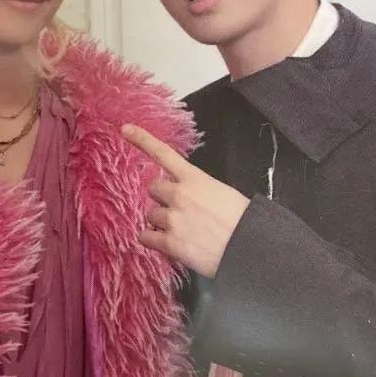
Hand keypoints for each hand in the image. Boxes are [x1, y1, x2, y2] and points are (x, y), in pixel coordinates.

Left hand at [121, 123, 250, 278]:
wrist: (250, 247)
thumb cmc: (244, 221)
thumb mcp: (224, 193)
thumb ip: (200, 190)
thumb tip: (190, 198)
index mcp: (196, 179)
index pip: (164, 154)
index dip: (143, 140)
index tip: (126, 129)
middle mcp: (179, 195)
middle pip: (153, 188)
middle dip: (163, 198)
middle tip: (180, 210)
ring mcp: (172, 219)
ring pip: (150, 214)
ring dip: (160, 221)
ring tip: (182, 231)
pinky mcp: (169, 242)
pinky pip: (145, 237)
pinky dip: (153, 240)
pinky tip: (168, 243)